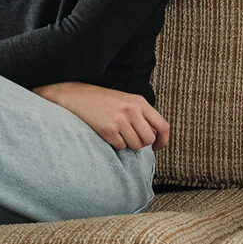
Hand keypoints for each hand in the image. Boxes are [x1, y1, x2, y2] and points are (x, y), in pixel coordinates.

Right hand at [32, 81, 169, 150]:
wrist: (78, 97)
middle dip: (142, 143)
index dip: (163, 140)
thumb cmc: (104, 101)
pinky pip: (121, 146)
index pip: (163, 125)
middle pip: (149, 138)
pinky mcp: (108, 129)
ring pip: (136, 145)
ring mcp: (120, 120)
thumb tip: (154, 136)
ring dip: (128, 144)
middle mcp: (132, 110)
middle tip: (132, 138)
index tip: (157, 146)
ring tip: (119, 133)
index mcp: (139, 102)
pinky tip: (109, 134)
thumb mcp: (127, 101)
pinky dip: (116, 144)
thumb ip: (142, 115)